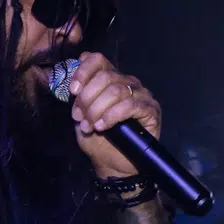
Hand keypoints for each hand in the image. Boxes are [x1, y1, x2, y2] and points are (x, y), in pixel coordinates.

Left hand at [64, 52, 160, 178]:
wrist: (112, 164)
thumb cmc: (98, 139)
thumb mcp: (81, 115)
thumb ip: (78, 95)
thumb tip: (73, 80)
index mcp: (111, 78)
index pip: (98, 59)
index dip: (83, 72)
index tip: (72, 91)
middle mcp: (128, 82)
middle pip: (105, 76)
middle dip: (87, 98)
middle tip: (79, 118)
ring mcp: (141, 95)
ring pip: (116, 90)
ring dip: (97, 109)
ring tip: (89, 126)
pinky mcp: (151, 110)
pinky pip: (130, 105)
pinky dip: (111, 115)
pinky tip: (102, 126)